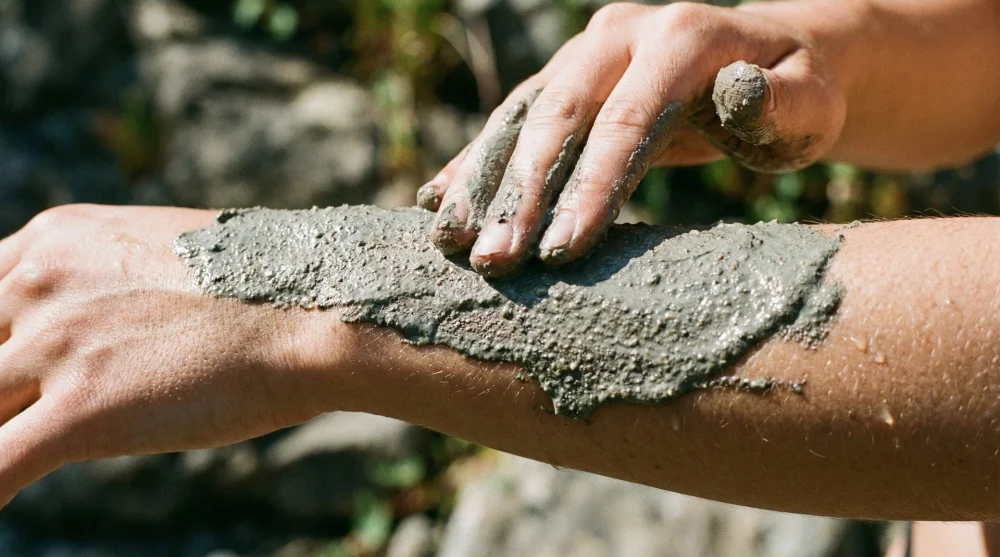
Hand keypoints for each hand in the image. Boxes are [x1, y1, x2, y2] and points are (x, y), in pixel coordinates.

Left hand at [0, 205, 334, 505]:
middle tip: (31, 412)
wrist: (317, 308)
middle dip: (4, 392)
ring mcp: (56, 344)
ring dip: (2, 432)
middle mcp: (41, 281)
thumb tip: (110, 330)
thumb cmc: (268, 286)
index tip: (15, 379)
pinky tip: (2, 504)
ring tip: (25, 450)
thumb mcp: (166, 256)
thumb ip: (111, 285)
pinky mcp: (80, 408)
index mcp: (56, 239)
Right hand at [418, 1, 845, 275]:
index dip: (592, 187)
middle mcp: (621, 35)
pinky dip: (478, 161)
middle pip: (559, 116)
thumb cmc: (800, 93)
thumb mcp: (814, 99)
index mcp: (682, 36)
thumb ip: (783, 101)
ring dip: (485, 181)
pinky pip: (514, 119)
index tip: (563, 254)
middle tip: (493, 263)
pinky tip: (439, 200)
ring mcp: (586, 53)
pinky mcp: (567, 77)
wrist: (771, 56)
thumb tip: (738, 95)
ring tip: (450, 243)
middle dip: (522, 193)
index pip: (628, 119)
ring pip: (522, 116)